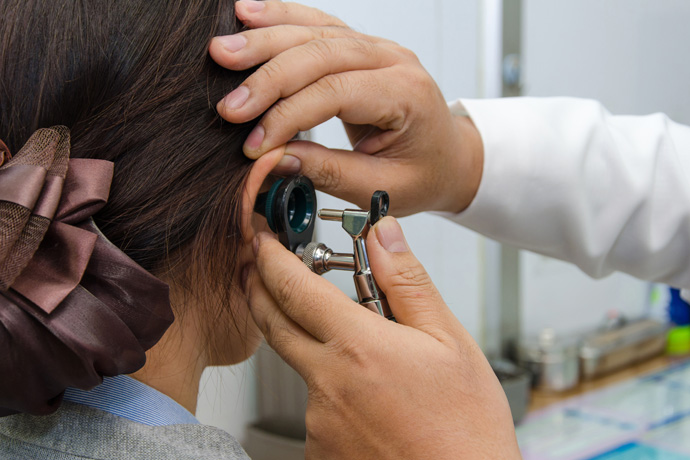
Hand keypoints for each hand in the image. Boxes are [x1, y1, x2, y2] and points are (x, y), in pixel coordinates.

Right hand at [209, 1, 483, 215]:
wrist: (448, 156)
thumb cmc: (423, 173)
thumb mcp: (382, 187)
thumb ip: (329, 171)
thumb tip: (275, 159)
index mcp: (405, 94)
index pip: (336, 92)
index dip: (288, 116)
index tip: (255, 144)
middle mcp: (392, 59)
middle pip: (321, 53)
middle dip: (267, 76)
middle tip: (229, 102)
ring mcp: (376, 48)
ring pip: (314, 31)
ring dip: (264, 39)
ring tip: (222, 49)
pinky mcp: (359, 47)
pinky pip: (317, 25)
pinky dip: (280, 18)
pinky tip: (247, 14)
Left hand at [245, 217, 519, 459]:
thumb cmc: (466, 428)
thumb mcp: (450, 343)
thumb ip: (407, 284)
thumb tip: (382, 234)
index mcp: (359, 348)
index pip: (295, 288)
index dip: (271, 256)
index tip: (261, 237)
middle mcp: (327, 386)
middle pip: (275, 323)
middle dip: (259, 289)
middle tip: (256, 268)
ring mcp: (316, 424)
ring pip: (302, 369)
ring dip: (316, 350)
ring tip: (368, 360)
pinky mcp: (317, 452)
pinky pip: (315, 409)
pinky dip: (332, 393)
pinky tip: (368, 402)